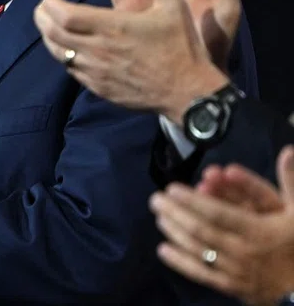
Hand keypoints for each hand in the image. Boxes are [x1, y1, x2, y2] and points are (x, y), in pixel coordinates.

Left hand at [33, 0, 228, 122]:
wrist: (189, 92)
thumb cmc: (181, 47)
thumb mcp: (173, 6)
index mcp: (111, 27)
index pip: (65, 14)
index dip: (50, 3)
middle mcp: (97, 50)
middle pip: (54, 33)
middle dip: (42, 18)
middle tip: (41, 7)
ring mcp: (95, 71)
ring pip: (58, 54)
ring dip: (48, 37)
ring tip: (48, 24)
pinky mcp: (99, 88)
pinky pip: (71, 71)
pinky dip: (63, 56)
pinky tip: (67, 49)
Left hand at [149, 146, 293, 305]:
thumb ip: (291, 181)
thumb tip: (288, 151)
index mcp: (259, 230)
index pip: (218, 214)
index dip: (192, 201)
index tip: (172, 188)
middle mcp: (243, 251)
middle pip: (202, 230)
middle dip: (176, 213)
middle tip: (156, 199)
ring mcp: (236, 271)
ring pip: (198, 251)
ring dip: (175, 233)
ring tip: (159, 217)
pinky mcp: (232, 286)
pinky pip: (202, 274)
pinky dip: (180, 262)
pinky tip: (163, 250)